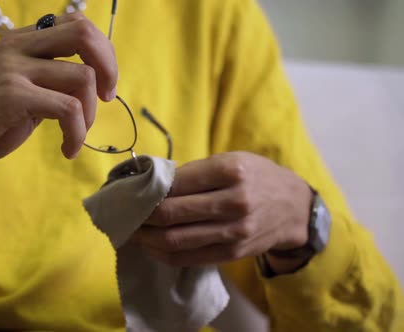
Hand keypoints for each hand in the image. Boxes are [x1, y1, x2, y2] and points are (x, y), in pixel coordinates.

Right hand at [0, 12, 116, 203]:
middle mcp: (18, 47)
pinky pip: (68, 109)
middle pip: (84, 34)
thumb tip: (83, 88)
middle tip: (106, 97)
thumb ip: (44, 83)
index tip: (103, 85)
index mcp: (20, 42)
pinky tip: (67, 150)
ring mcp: (13, 69)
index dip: (101, 52)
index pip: (76, 25)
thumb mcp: (14, 92)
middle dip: (109, 66)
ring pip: (83, 77)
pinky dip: (76, 134)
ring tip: (74, 136)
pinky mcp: (11, 96)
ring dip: (90, 115)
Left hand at [132, 152, 312, 271]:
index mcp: (231, 171)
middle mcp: (234, 202)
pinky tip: (152, 246)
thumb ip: (195, 171)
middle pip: (171, 214)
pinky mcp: (232, 254)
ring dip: (147, 237)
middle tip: (127, 212)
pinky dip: (163, 254)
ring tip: (134, 231)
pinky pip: (188, 258)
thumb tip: (152, 183)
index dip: (147, 189)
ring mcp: (234, 232)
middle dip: (141, 215)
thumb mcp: (232, 160)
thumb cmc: (257, 177)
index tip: (132, 190)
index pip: (175, 184)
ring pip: (175, 240)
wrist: (295, 208)